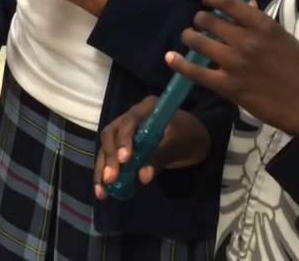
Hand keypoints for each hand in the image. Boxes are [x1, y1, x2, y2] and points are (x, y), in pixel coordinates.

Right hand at [93, 96, 209, 199]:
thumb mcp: (178, 145)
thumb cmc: (189, 136)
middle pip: (111, 134)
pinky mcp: (124, 145)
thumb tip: (143, 177)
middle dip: (109, 157)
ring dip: (102, 168)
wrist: (196, 139)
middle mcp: (131, 116)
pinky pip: (111, 158)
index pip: (129, 121)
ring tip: (102, 190)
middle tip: (111, 178)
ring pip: (107, 148)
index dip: (124, 140)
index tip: (124, 160)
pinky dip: (106, 173)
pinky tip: (103, 190)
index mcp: (147, 108)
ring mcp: (126, 131)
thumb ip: (160, 157)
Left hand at [166, 0, 298, 136]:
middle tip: (201, 24)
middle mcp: (245, 40)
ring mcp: (234, 64)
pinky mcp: (227, 86)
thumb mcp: (285, 38)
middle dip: (201, 19)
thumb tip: (246, 4)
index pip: (229, 2)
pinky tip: (171, 57)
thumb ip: (262, 22)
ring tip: (189, 37)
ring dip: (190, 37)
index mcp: (263, 26)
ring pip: (198, 41)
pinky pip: (195, 72)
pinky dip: (179, 63)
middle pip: (209, 20)